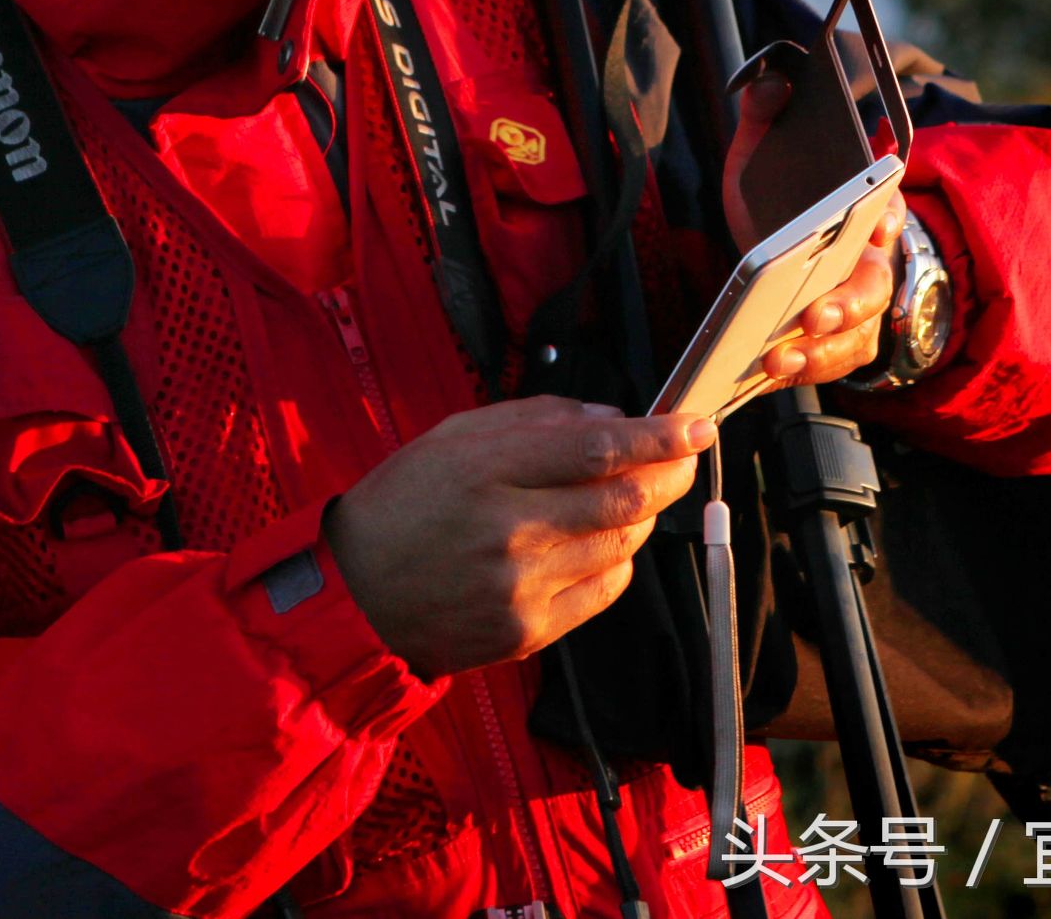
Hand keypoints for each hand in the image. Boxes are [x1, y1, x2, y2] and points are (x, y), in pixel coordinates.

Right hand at [324, 397, 711, 680]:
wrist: (355, 595)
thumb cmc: (404, 503)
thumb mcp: (454, 437)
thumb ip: (534, 420)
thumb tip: (611, 417)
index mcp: (485, 470)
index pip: (595, 449)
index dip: (656, 436)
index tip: (695, 425)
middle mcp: (508, 531)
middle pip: (621, 500)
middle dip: (668, 474)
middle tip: (684, 457)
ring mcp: (520, 588)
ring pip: (620, 545)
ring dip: (642, 515)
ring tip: (635, 494)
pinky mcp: (527, 632)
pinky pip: (603, 591)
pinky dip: (618, 559)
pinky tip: (602, 541)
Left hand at [722, 72, 902, 388]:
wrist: (783, 248)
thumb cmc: (780, 199)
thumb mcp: (764, 153)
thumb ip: (765, 116)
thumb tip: (770, 86)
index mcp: (865, 212)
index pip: (888, 209)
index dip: (886, 217)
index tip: (877, 222)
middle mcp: (873, 264)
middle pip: (874, 287)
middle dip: (845, 303)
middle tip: (812, 315)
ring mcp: (862, 313)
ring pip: (855, 338)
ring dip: (820, 353)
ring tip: (777, 357)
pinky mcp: (839, 348)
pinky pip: (827, 368)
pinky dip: (797, 375)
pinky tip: (760, 377)